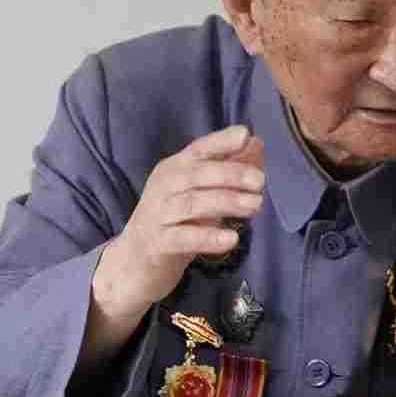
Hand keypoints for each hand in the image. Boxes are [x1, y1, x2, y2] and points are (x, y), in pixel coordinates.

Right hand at [97, 125, 265, 317]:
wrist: (136, 261)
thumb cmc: (177, 220)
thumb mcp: (203, 193)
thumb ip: (229, 170)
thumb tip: (256, 144)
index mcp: (175, 169)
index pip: (198, 150)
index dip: (221, 141)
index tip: (245, 135)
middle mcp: (164, 186)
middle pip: (196, 174)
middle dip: (230, 174)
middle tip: (260, 181)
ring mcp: (158, 215)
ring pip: (192, 204)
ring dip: (226, 202)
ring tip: (256, 205)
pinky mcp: (157, 243)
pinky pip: (184, 238)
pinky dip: (208, 238)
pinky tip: (232, 239)